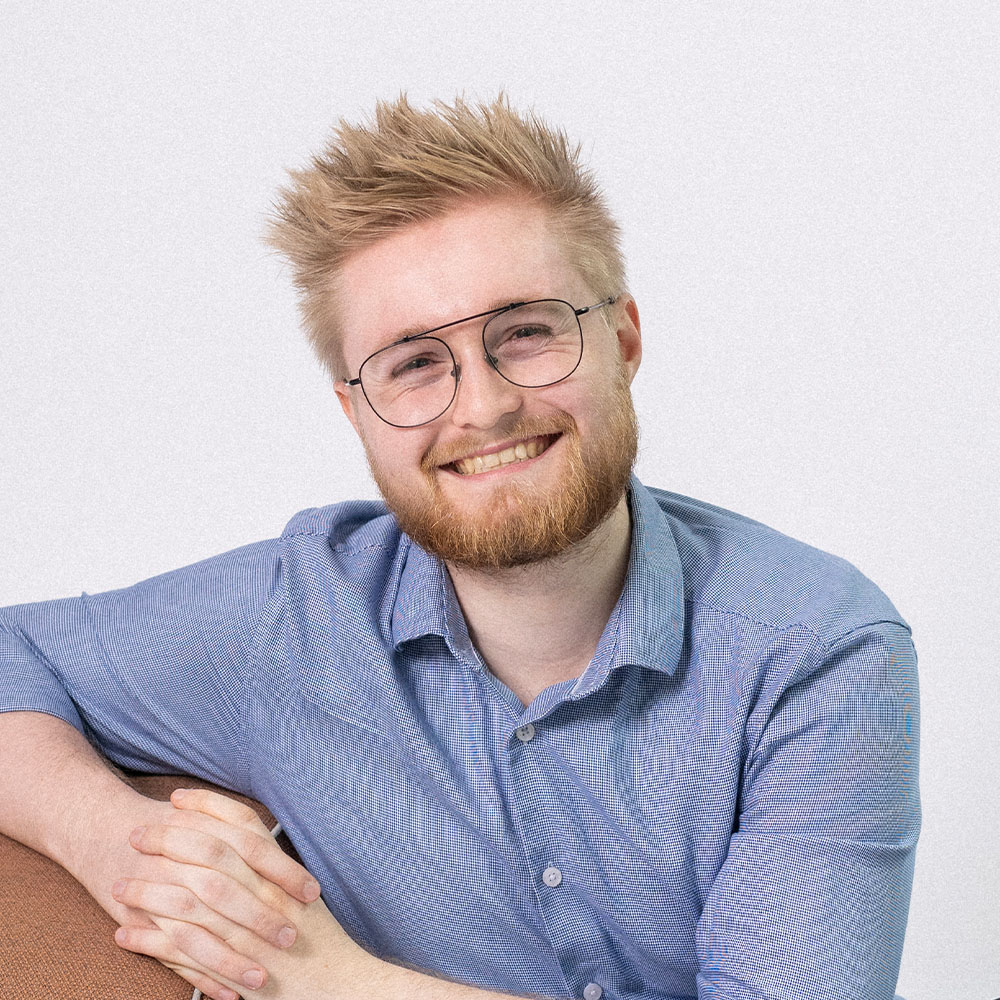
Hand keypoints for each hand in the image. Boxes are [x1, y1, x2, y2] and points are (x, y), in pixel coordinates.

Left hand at [113, 788, 378, 999]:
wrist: (337, 985)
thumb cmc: (318, 940)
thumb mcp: (300, 893)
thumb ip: (272, 868)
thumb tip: (240, 843)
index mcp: (278, 873)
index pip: (240, 825)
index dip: (207, 806)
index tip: (177, 797)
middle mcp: (263, 895)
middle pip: (207, 855)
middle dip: (167, 840)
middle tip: (136, 833)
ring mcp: (245, 931)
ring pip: (186, 902)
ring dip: (147, 892)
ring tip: (118, 886)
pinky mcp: (230, 968)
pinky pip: (179, 951)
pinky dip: (148, 942)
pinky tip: (123, 934)